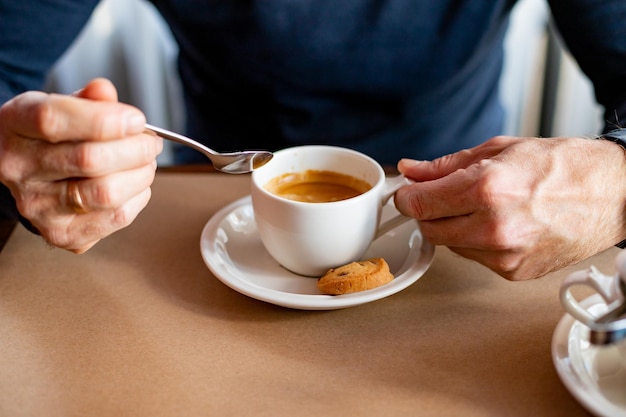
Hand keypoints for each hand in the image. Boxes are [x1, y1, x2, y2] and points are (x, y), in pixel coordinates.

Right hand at [0, 78, 162, 252]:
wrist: (29, 174)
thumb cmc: (51, 136)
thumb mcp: (62, 105)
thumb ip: (88, 99)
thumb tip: (104, 92)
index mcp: (14, 125)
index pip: (53, 120)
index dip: (104, 120)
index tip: (137, 119)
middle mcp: (18, 168)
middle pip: (89, 159)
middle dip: (136, 149)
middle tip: (151, 142)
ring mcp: (37, 206)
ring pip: (107, 193)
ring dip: (141, 174)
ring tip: (146, 162)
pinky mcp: (61, 233)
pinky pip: (116, 217)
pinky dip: (138, 197)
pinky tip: (135, 184)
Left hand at [393, 136, 625, 279]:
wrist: (613, 194)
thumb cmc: (564, 167)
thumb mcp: (499, 150)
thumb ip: (446, 165)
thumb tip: (411, 171)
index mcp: (487, 189)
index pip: (418, 204)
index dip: (407, 197)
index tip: (408, 192)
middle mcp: (493, 228)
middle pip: (429, 228)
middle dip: (429, 211)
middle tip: (445, 196)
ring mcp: (504, 256)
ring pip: (450, 245)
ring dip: (453, 227)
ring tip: (483, 206)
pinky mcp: (513, 272)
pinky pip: (474, 257)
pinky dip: (476, 242)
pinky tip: (499, 224)